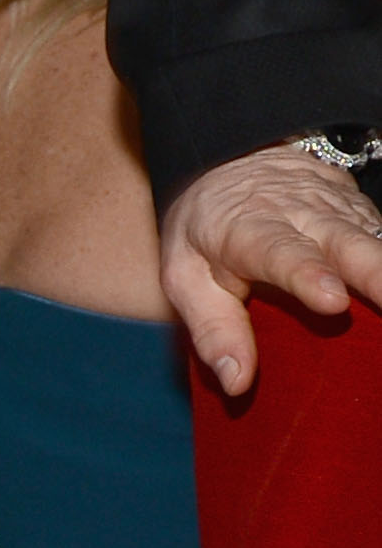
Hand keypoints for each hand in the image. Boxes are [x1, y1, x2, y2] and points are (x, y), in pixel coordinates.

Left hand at [161, 139, 381, 396]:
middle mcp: (301, 215)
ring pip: (379, 239)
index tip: (332, 301)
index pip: (281, 252)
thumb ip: (211, 328)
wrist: (233, 165)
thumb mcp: (184, 276)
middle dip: (379, 273)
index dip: (308, 274)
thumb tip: (236, 381)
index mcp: (250, 229)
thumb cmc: (207, 234)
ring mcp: (340, 212)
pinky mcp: (364, 216)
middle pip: (349, 242)